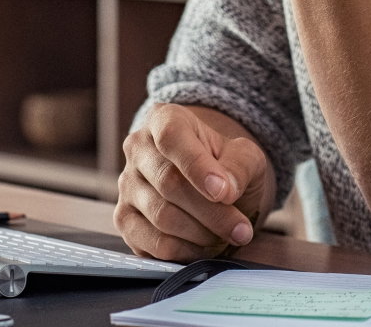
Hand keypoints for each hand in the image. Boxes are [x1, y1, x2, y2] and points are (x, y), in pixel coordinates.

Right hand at [114, 103, 273, 261]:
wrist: (211, 183)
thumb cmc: (226, 164)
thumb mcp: (245, 156)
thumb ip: (239, 167)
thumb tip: (224, 190)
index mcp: (164, 119)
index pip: (172, 138)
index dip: (197, 167)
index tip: (224, 193)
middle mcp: (138, 149)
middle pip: (169, 183)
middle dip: (212, 212)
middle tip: (241, 229)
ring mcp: (127, 185)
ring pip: (161, 216)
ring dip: (202, 233)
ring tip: (228, 236)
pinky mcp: (125, 220)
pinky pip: (152, 243)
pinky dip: (184, 251)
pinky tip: (205, 246)